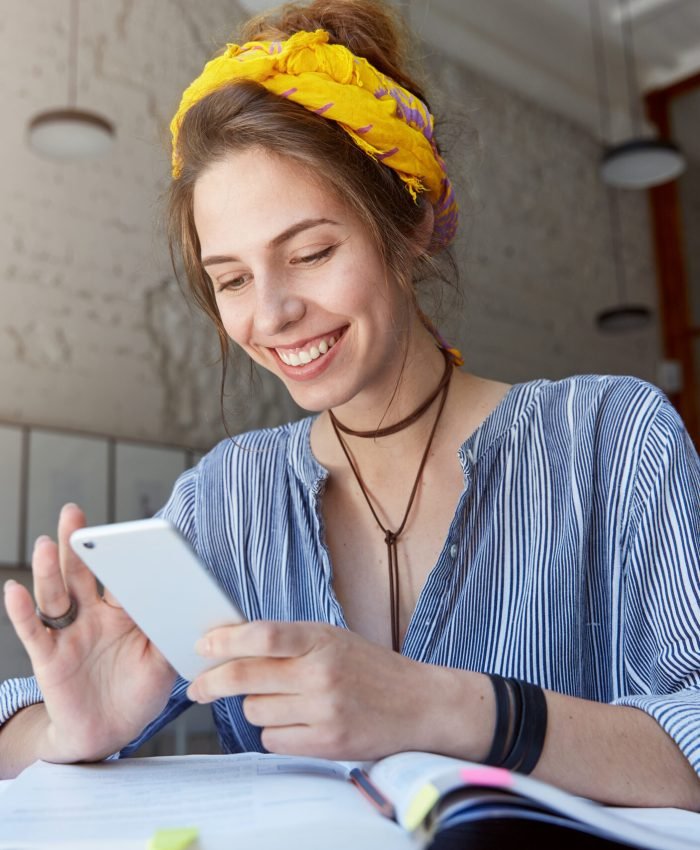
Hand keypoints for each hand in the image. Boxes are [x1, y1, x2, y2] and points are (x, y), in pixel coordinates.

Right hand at [3, 503, 177, 763]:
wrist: (111, 734)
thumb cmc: (139, 691)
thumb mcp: (163, 661)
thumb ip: (169, 632)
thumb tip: (188, 607)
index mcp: (124, 610)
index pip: (121, 574)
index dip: (122, 554)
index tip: (127, 530)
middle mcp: (93, 614)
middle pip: (82, 572)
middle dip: (77, 543)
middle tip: (73, 513)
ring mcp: (69, 633)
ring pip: (56, 595)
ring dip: (50, 570)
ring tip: (49, 544)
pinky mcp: (48, 657)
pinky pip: (33, 630)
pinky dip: (22, 610)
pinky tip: (15, 590)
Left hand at [186, 621, 454, 759]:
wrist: (417, 703)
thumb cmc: (369, 667)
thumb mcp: (332, 638)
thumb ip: (290, 639)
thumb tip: (233, 643)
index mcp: (321, 639)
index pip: (263, 635)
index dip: (226, 640)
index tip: (202, 646)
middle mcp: (321, 673)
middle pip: (246, 677)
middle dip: (212, 682)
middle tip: (199, 686)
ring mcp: (323, 710)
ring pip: (255, 712)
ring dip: (256, 707)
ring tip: (282, 700)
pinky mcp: (326, 743)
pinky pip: (273, 740)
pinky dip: (275, 732)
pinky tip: (297, 721)